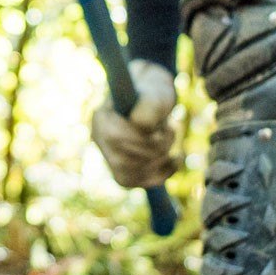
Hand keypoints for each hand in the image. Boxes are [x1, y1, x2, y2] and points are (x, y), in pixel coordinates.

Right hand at [90, 60, 178, 188]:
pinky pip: (139, 184)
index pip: (116, 139)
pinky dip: (163, 174)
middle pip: (125, 162)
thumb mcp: (156, 91)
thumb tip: (141, 126)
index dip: (144, 139)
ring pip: (131, 176)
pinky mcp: (123, 170)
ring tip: (169, 138)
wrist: (152, 95)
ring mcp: (109, 156)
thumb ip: (150, 105)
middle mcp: (99, 139)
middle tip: (171, 129)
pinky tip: (176, 158)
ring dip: (160, 160)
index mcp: (100, 117)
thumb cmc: (154, 91)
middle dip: (157, 148)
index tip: (165, 126)